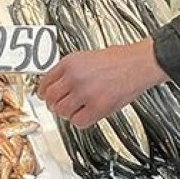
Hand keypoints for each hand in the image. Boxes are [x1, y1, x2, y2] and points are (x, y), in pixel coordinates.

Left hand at [36, 38, 167, 127]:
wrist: (138, 64)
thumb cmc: (118, 59)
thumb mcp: (86, 57)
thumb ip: (70, 70)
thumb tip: (57, 83)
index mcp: (70, 62)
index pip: (45, 80)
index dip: (42, 91)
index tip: (43, 95)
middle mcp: (74, 77)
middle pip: (50, 98)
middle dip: (53, 104)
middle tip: (58, 105)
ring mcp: (85, 93)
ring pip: (62, 111)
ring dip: (66, 113)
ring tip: (74, 109)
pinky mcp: (97, 107)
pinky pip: (78, 122)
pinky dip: (79, 120)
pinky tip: (85, 114)